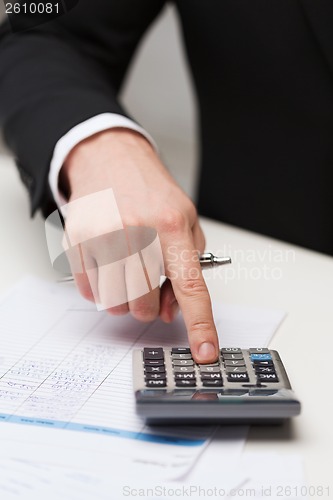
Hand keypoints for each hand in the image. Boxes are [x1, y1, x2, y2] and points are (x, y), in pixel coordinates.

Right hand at [60, 128, 218, 362]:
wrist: (110, 160)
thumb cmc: (151, 192)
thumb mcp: (185, 220)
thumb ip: (187, 265)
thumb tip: (173, 309)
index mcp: (171, 227)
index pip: (190, 287)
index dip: (199, 324)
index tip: (204, 351)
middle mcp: (135, 233)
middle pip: (144, 305)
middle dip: (149, 305)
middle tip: (148, 284)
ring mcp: (102, 238)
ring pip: (115, 304)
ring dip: (124, 299)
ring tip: (126, 271)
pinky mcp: (77, 242)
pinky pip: (89, 292)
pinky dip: (101, 289)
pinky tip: (107, 265)